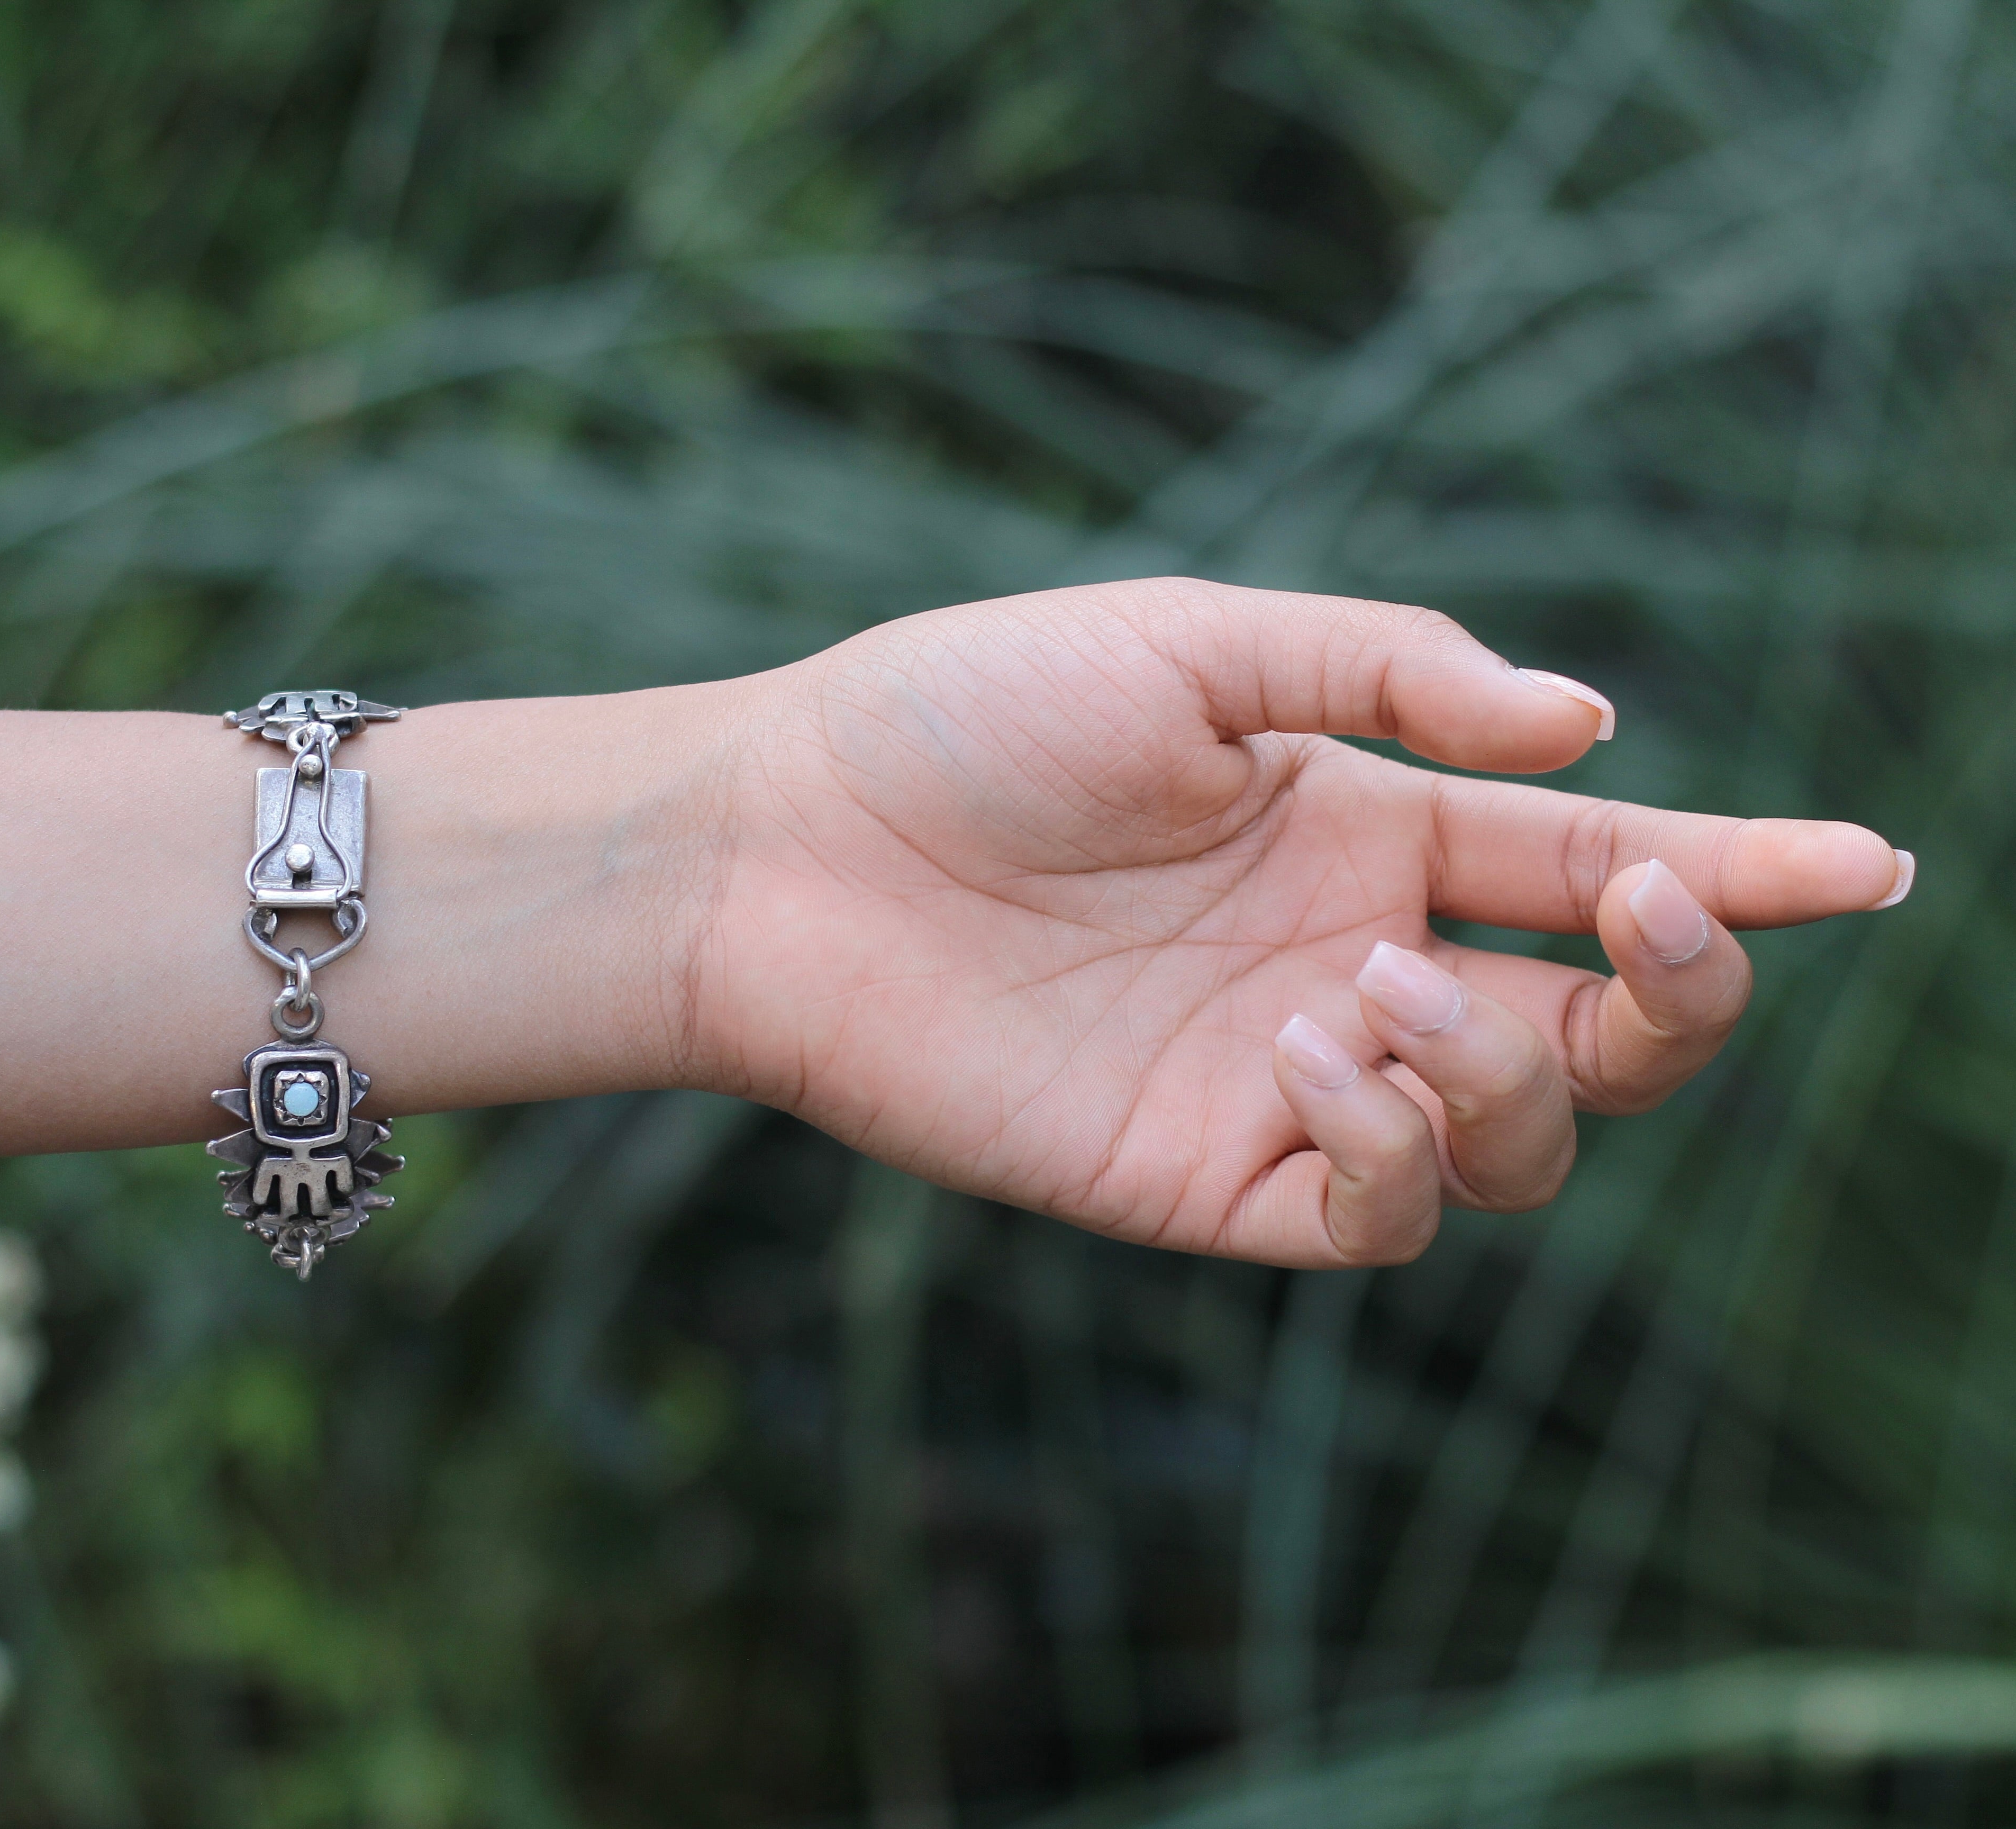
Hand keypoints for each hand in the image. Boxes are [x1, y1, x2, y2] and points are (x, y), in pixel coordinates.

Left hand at [694, 580, 1910, 1266]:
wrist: (785, 841)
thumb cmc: (963, 718)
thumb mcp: (1190, 644)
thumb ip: (1389, 677)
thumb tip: (1593, 730)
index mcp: (1365, 832)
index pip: (1597, 871)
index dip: (1747, 876)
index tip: (1872, 865)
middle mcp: (1352, 964)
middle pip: (1603, 1035)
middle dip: (1682, 997)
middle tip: (1662, 916)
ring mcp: (1284, 1082)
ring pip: (1512, 1144)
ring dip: (1507, 1069)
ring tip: (1371, 983)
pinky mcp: (1200, 1176)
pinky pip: (1371, 1217)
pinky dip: (1389, 1146)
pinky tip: (1313, 1052)